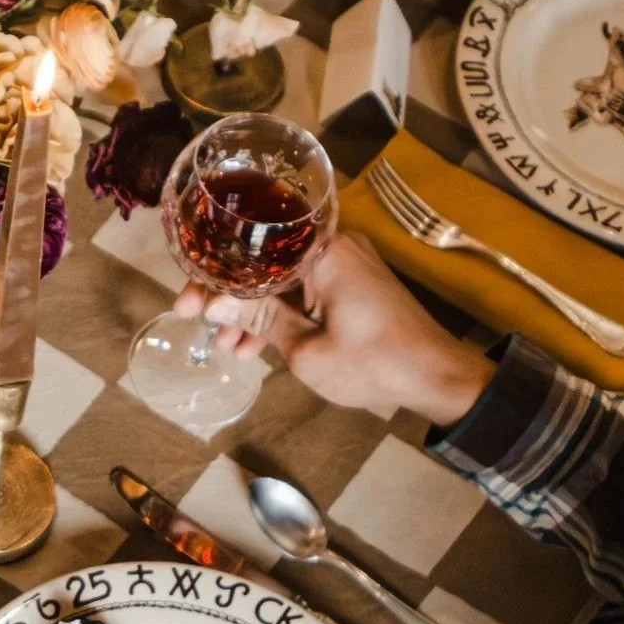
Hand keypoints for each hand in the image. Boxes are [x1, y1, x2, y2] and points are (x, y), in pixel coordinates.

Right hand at [175, 233, 492, 426]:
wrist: (436, 376)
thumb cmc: (375, 363)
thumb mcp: (307, 350)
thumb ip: (260, 321)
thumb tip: (212, 304)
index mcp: (323, 253)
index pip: (252, 253)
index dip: (213, 278)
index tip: (187, 303)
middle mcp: (334, 247)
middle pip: (264, 261)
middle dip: (228, 294)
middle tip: (193, 319)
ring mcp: (344, 264)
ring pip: (280, 279)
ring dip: (252, 310)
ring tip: (226, 346)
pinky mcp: (351, 283)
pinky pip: (302, 290)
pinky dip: (280, 313)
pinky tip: (253, 346)